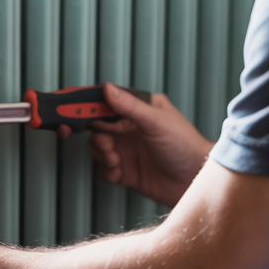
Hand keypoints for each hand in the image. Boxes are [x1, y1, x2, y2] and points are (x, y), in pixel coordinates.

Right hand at [86, 83, 212, 206]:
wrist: (195, 180)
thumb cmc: (185, 145)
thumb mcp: (156, 121)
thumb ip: (130, 106)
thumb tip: (107, 88)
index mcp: (137, 110)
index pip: (106, 102)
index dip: (87, 105)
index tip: (72, 109)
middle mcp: (129, 128)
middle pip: (96, 126)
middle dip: (96, 134)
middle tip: (105, 143)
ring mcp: (126, 149)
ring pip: (97, 147)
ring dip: (101, 154)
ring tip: (116, 159)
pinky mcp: (125, 170)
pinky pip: (103, 168)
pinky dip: (106, 170)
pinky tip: (120, 172)